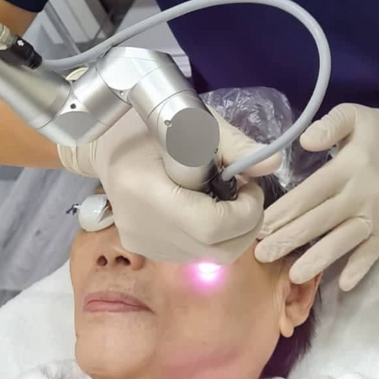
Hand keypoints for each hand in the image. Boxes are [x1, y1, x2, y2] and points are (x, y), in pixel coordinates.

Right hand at [59, 108, 280, 263]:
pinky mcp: (143, 250)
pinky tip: (204, 210)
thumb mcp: (191, 122)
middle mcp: (141, 228)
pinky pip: (193, 254)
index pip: (210, 226)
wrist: (105, 147)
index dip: (244, 213)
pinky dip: (211, 237)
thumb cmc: (146, 126)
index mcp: (146, 191)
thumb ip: (233, 144)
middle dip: (246, 226)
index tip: (250, 187)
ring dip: (232, 232)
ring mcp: (141, 244)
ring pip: (209, 257)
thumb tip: (272, 165)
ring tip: (225, 200)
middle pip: (215, 250)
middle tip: (245, 195)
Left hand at [255, 96, 378, 290]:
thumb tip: (305, 142)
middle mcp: (361, 194)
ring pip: (344, 241)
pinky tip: (343, 284)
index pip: (309, 193)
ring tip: (293, 275)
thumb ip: (329, 125)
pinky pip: (374, 251)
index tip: (259, 225)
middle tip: (262, 255)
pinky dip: (360, 267)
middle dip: (289, 239)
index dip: (284, 211)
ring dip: (318, 259)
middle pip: (320, 221)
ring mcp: (376, 215)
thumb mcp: (352, 115)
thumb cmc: (376, 131)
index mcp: (348, 167)